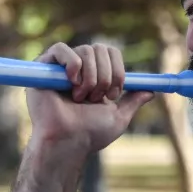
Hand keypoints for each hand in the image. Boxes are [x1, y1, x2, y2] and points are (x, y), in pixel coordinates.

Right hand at [26, 42, 154, 156]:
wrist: (69, 142)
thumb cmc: (90, 134)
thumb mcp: (118, 117)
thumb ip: (133, 101)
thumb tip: (150, 91)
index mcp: (94, 76)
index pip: (111, 52)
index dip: (118, 70)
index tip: (115, 94)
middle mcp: (77, 69)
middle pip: (100, 49)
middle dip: (104, 76)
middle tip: (97, 98)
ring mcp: (59, 68)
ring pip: (85, 50)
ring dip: (90, 77)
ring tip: (80, 98)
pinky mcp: (42, 68)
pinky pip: (60, 48)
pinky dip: (72, 64)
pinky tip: (72, 82)